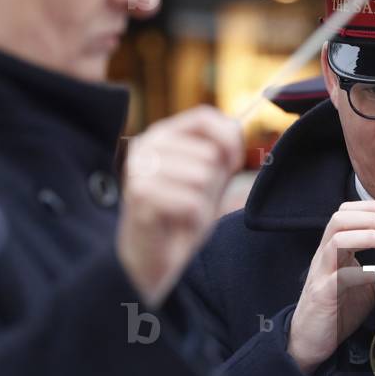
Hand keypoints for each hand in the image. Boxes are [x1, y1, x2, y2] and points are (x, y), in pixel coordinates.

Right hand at [117, 106, 243, 307]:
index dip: (229, 139)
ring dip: (203, 203)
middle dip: (213, 184)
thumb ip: (221, 151)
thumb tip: (235, 128)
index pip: (204, 117)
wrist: (152, 258)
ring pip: (203, 177)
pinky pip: (191, 202)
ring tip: (184, 212)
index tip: (233, 163)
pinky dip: (194, 218)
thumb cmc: (181, 214)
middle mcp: (147, 145)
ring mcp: (139, 169)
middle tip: (192, 200)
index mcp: (163, 134)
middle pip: (209, 154)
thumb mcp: (208, 176)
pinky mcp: (139, 196)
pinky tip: (178, 224)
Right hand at [287, 200, 374, 374]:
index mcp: (334, 248)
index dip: (374, 208)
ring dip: (369, 235)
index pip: (348, 212)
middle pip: (340, 217)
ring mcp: (322, 272)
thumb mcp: (365, 286)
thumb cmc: (336, 311)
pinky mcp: (323, 294)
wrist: (310, 340)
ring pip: (337, 239)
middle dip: (373, 216)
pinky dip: (365, 271)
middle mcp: (325, 254)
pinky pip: (341, 275)